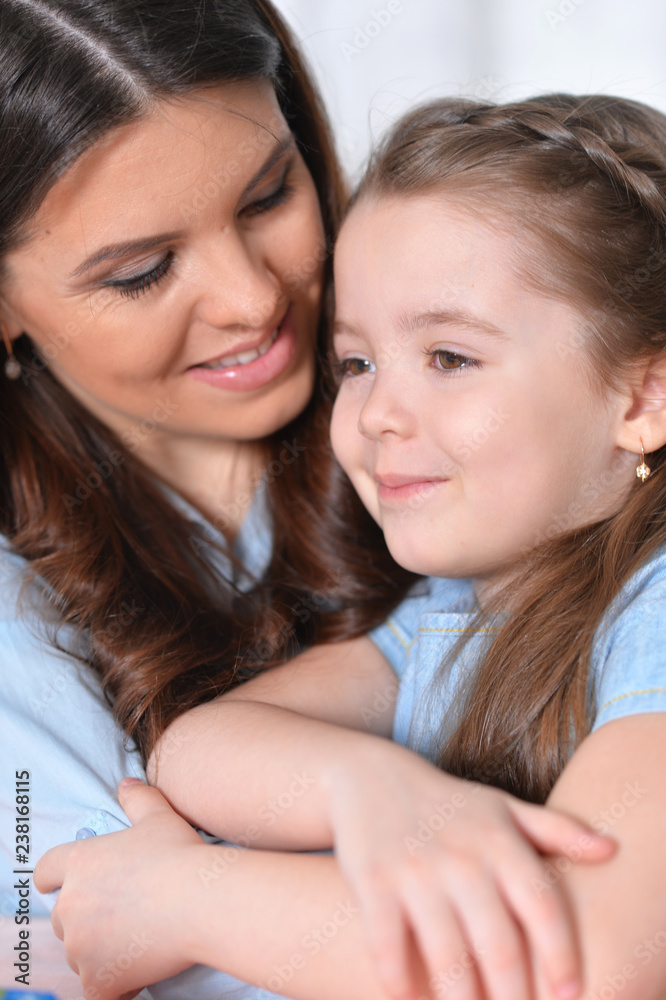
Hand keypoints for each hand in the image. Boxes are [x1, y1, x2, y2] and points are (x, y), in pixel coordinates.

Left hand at [34, 780, 204, 999]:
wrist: (202, 901)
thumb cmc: (180, 855)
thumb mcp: (160, 817)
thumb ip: (138, 798)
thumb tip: (126, 782)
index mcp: (80, 863)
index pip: (45, 871)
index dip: (55, 878)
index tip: (68, 885)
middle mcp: (71, 904)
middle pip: (63, 916)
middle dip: (86, 918)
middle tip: (124, 915)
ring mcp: (81, 946)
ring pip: (79, 953)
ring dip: (99, 952)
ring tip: (138, 942)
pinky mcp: (98, 979)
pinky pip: (96, 988)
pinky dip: (114, 985)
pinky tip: (138, 975)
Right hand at [322, 743, 615, 999]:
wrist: (370, 776)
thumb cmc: (450, 804)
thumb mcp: (503, 808)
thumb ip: (557, 830)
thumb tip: (611, 849)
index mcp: (499, 841)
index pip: (542, 905)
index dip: (561, 956)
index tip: (570, 995)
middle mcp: (461, 856)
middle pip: (498, 943)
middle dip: (512, 997)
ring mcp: (415, 870)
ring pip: (446, 955)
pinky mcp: (373, 881)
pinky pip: (387, 946)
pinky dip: (399, 984)